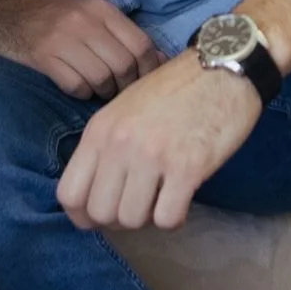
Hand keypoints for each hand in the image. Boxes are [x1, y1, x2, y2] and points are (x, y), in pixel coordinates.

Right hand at [0, 0, 159, 100]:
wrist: (5, 12)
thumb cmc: (55, 17)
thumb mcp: (90, 13)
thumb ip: (122, 34)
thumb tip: (160, 61)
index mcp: (101, 8)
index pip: (142, 45)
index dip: (149, 70)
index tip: (145, 82)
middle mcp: (85, 21)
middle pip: (124, 65)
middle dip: (126, 85)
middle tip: (118, 89)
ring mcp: (63, 38)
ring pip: (102, 78)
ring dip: (103, 91)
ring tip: (97, 88)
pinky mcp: (43, 57)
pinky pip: (75, 86)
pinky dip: (81, 92)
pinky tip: (77, 86)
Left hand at [57, 51, 261, 231]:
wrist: (221, 69)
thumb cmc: (174, 90)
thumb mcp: (124, 110)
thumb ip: (105, 147)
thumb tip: (98, 194)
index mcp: (100, 130)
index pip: (69, 194)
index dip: (83, 214)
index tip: (104, 213)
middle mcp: (120, 144)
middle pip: (100, 213)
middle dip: (119, 218)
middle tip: (139, 204)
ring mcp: (152, 156)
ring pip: (132, 220)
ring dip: (148, 217)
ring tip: (161, 198)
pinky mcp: (188, 167)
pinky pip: (167, 219)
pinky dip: (174, 218)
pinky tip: (181, 200)